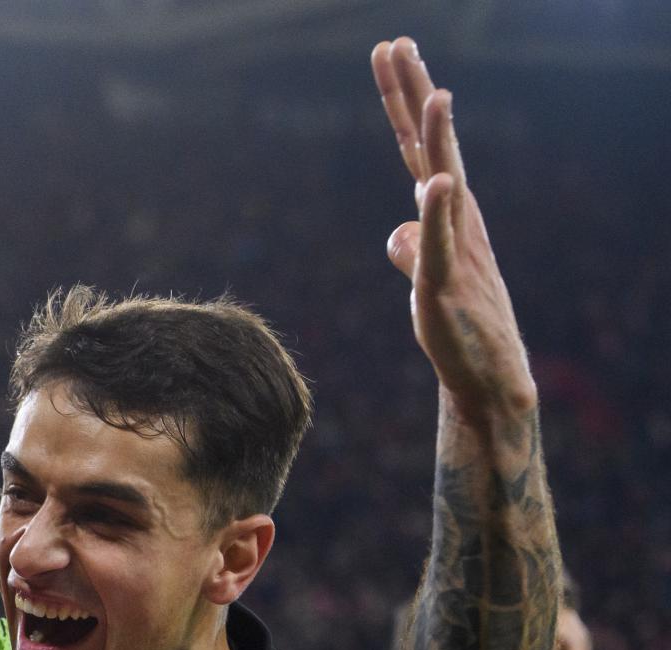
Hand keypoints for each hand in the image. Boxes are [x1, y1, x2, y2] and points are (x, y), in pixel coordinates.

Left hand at [371, 37, 537, 424]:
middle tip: (397, 44)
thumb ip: (411, 248)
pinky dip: (438, 214)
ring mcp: (454, 249)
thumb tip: (397, 232)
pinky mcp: (445, 285)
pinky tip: (437, 185)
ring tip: (435, 97)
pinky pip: (438, 244)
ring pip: (443, 184)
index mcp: (447, 215)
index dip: (405, 102)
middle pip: (430, 148)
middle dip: (414, 95)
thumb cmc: (458, 322)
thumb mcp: (425, 276)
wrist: (486, 377)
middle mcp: (456, 221)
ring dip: (439, 141)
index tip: (392, 54)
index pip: (420, 148)